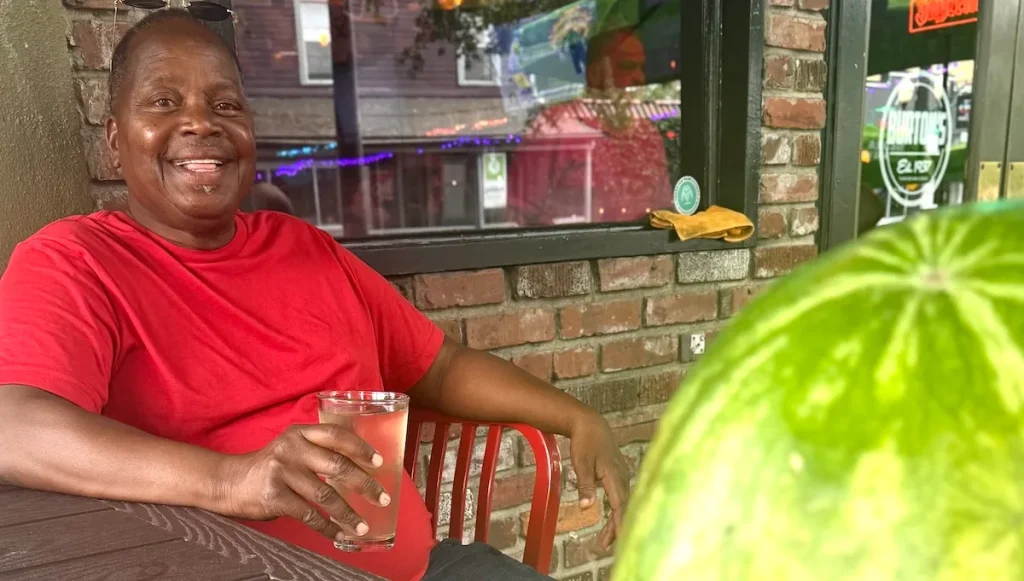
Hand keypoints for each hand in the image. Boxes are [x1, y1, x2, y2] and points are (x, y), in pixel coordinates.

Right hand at [215, 424, 389, 541]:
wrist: (230, 482)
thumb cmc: (270, 467)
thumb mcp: (292, 448)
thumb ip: (318, 450)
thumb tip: (360, 467)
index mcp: (300, 433)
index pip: (337, 435)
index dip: (361, 448)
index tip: (379, 463)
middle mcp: (292, 449)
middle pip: (337, 465)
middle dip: (365, 484)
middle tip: (382, 498)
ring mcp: (282, 472)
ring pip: (326, 495)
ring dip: (348, 513)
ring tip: (363, 526)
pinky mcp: (275, 496)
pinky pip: (309, 514)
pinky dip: (327, 527)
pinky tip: (338, 534)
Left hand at [568, 411, 630, 549]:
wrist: (590, 423)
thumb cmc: (585, 441)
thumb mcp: (581, 463)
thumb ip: (585, 485)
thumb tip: (587, 508)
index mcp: (614, 475)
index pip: (620, 505)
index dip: (620, 524)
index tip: (619, 540)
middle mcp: (623, 476)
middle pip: (624, 507)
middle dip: (616, 528)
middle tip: (605, 546)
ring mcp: (623, 474)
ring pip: (623, 502)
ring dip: (616, 520)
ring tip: (605, 539)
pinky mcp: (619, 473)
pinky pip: (621, 496)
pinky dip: (617, 509)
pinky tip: (611, 518)